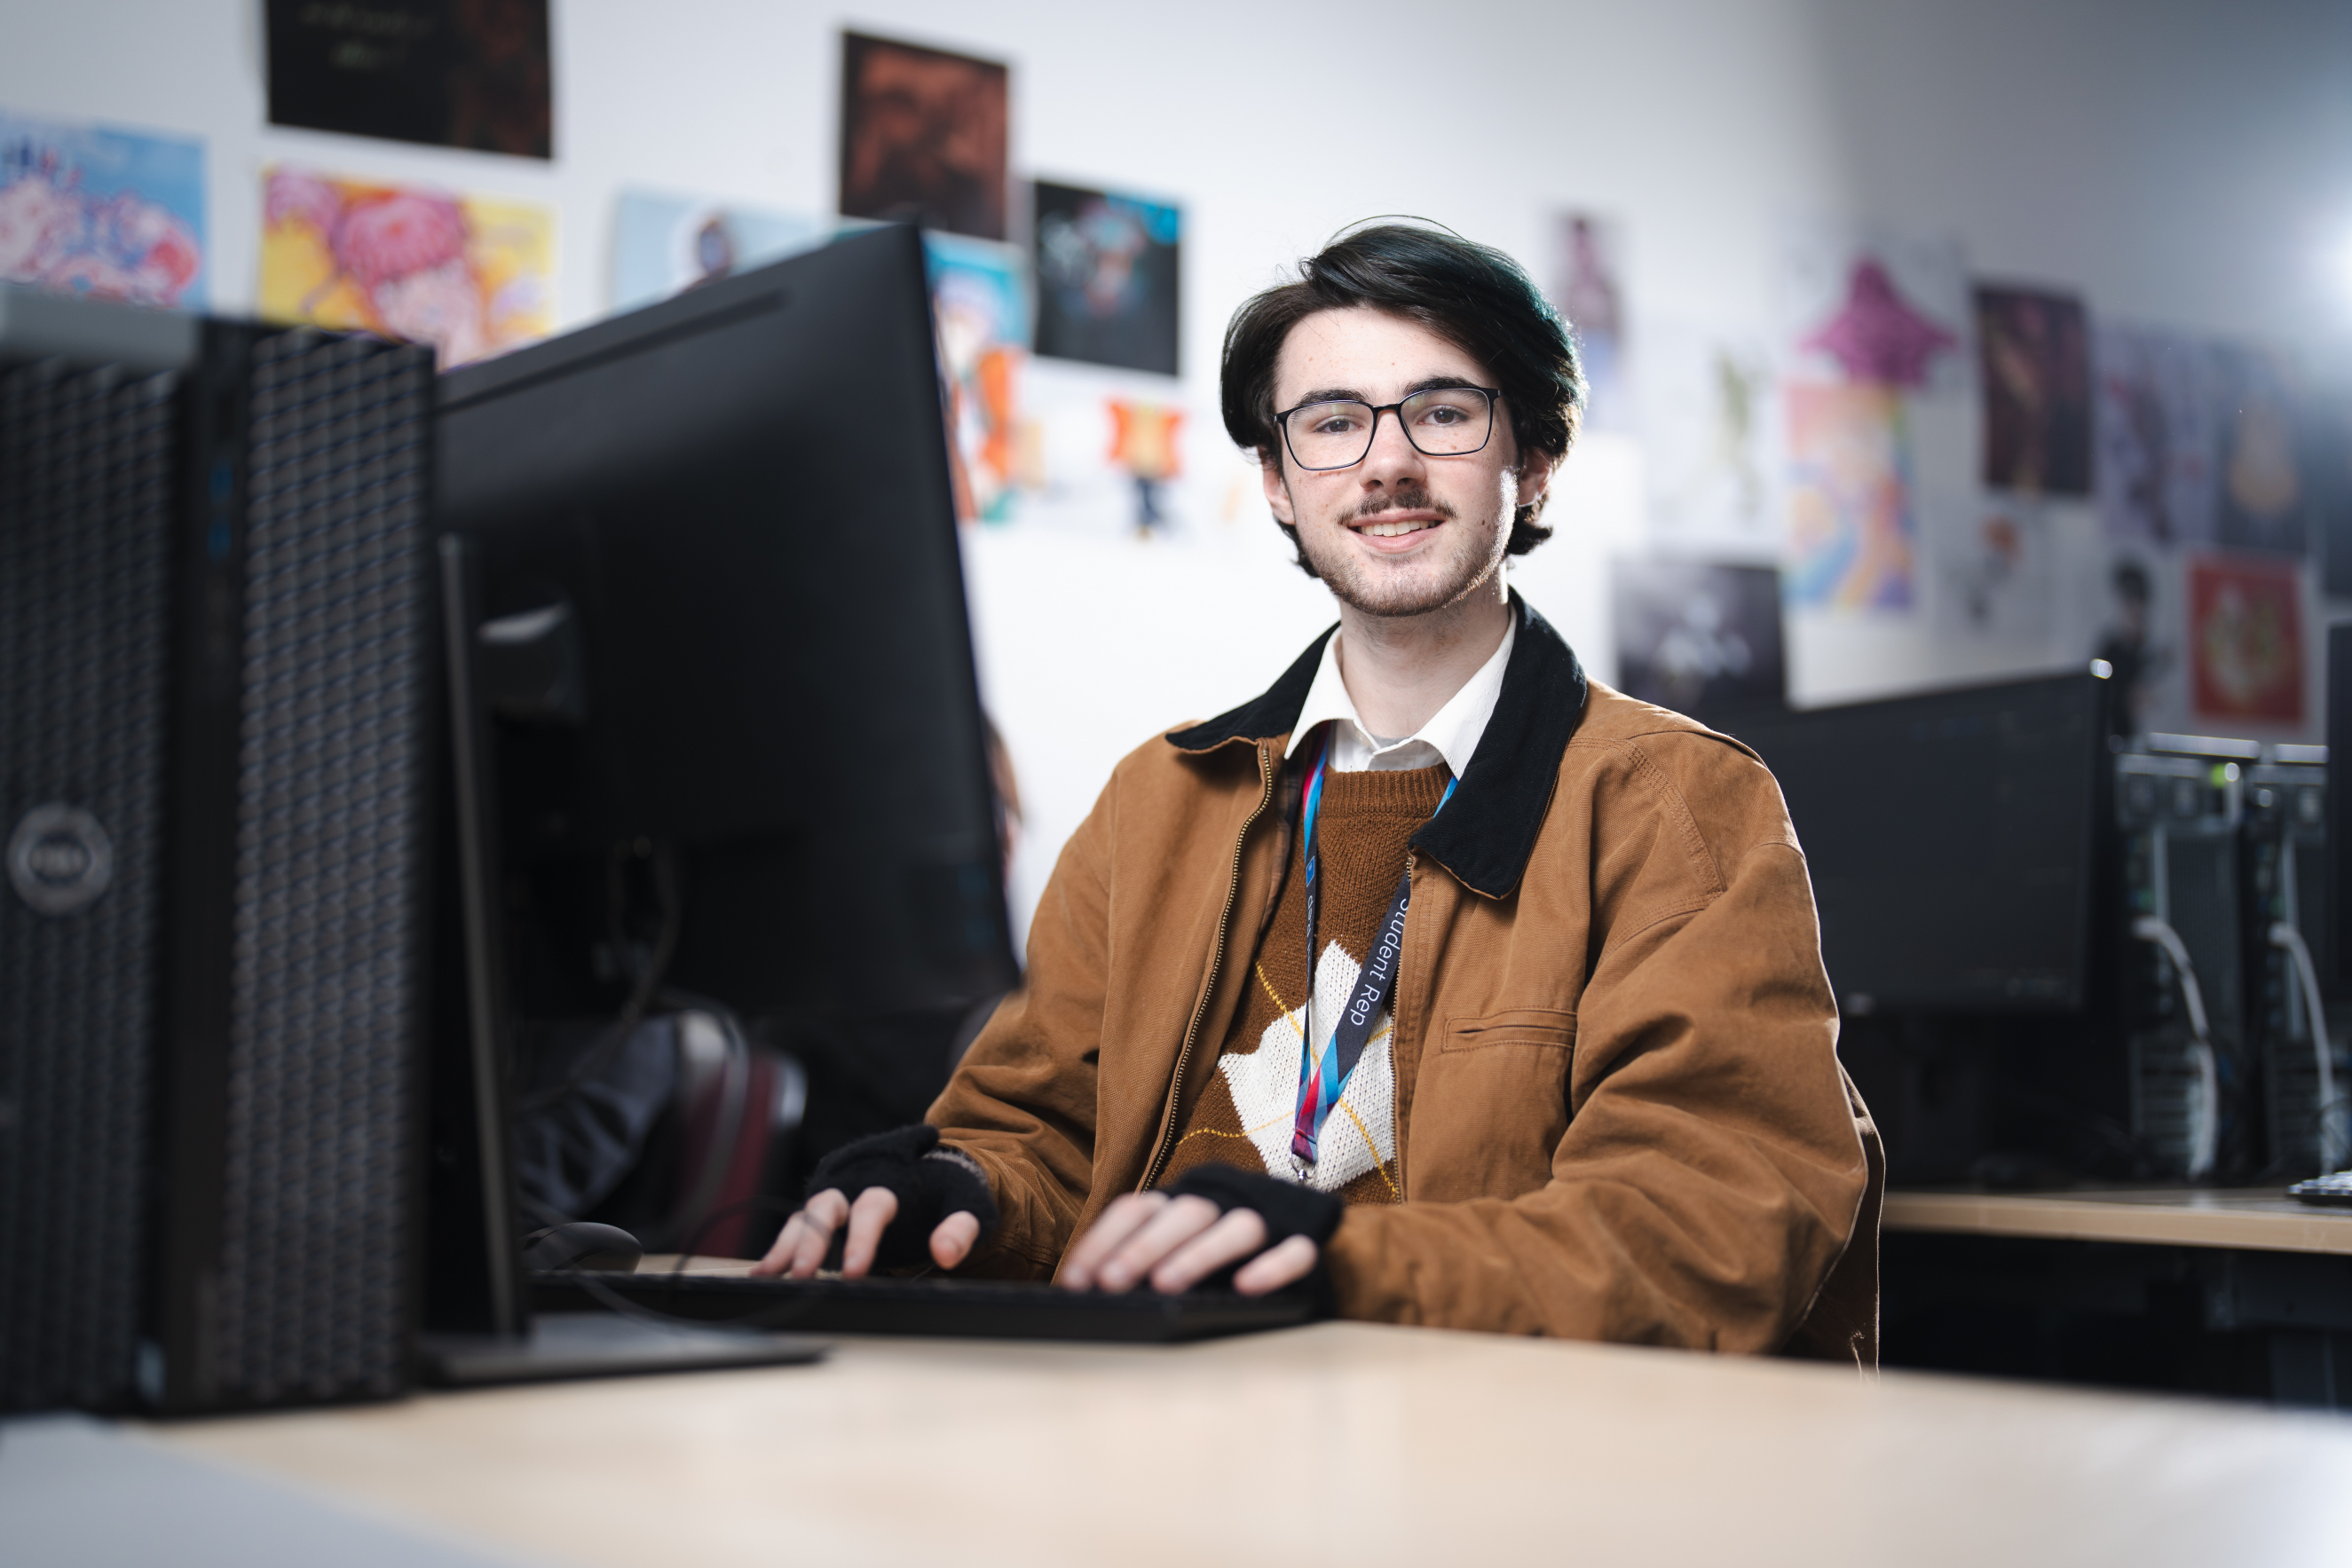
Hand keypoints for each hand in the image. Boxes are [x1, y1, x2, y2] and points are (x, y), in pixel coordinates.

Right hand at [751, 1187, 982, 1278]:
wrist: (937, 1172)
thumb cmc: (950, 1193)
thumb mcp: (968, 1206)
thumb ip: (960, 1228)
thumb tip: (946, 1254)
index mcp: (891, 1183)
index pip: (872, 1207)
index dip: (861, 1238)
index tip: (855, 1271)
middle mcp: (856, 1187)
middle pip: (826, 1208)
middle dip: (812, 1241)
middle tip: (802, 1273)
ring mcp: (837, 1200)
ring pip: (804, 1218)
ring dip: (786, 1246)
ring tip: (769, 1275)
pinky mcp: (825, 1216)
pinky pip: (797, 1231)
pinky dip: (779, 1251)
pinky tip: (763, 1274)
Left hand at [1057, 1191, 1318, 1295]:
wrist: (1300, 1265)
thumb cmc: (1219, 1273)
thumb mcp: (1172, 1266)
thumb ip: (1137, 1275)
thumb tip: (1087, 1300)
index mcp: (1182, 1207)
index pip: (1138, 1209)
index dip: (1103, 1240)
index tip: (1076, 1282)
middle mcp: (1223, 1207)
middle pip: (1185, 1213)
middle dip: (1145, 1246)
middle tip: (1113, 1282)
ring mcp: (1269, 1225)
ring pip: (1238, 1226)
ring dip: (1199, 1253)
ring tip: (1167, 1286)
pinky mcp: (1305, 1248)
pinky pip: (1296, 1250)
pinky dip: (1272, 1266)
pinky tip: (1246, 1287)